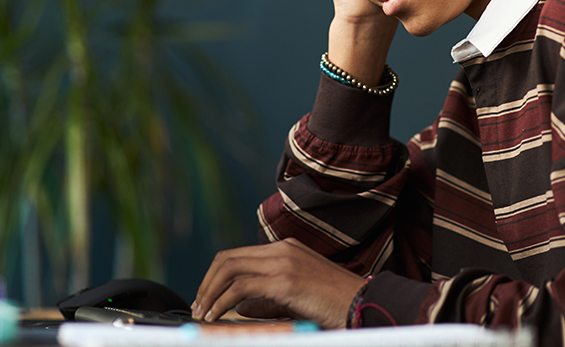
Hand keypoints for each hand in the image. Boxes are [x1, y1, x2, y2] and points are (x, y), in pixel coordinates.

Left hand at [192, 238, 366, 328]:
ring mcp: (283, 262)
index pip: (238, 255)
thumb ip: (266, 299)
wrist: (366, 304)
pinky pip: (241, 287)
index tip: (206, 296)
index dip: (215, 276)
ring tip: (202, 312)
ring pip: (229, 269)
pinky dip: (222, 301)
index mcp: (285, 249)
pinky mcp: (285, 281)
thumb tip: (237, 306)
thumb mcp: (296, 297)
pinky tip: (217, 314)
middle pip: (227, 258)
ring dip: (209, 292)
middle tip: (198, 305)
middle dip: (206, 282)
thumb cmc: (336, 304)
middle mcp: (282, 250)